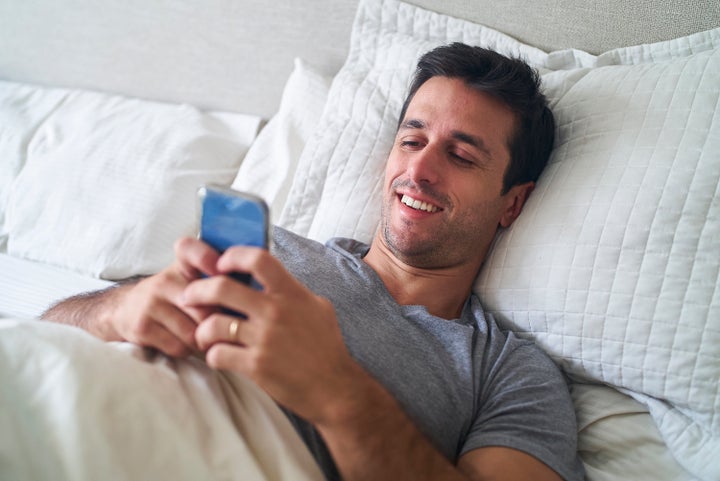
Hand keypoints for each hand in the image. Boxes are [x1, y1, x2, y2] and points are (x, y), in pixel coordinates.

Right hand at [106, 237, 220, 356]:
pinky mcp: (142, 327)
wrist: (124, 310)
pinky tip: (182, 342)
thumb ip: (218, 279)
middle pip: (205, 306)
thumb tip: (255, 290)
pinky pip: (178, 346)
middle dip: (217, 321)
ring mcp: (150, 303)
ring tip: (200, 335)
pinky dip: (186, 350)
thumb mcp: (190, 278)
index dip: (208, 258)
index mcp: (180, 265)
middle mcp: (164, 280)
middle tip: (220, 326)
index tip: (221, 272)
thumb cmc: (173, 296)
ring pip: (194, 331)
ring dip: (202, 340)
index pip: (191, 250)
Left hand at [189, 246, 361, 423]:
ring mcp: (265, 339)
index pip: (258, 259)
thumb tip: (268, 278)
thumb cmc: (326, 347)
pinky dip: (212, 355)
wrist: (334, 388)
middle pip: (222, 288)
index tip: (219, 264)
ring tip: (203, 336)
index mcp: (291, 293)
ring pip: (213, 324)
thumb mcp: (317, 307)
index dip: (232, 256)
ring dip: (201, 330)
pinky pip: (218, 354)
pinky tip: (219, 356)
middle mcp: (276, 312)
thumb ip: (292, 291)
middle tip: (189, 297)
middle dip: (197, 291)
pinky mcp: (256, 366)